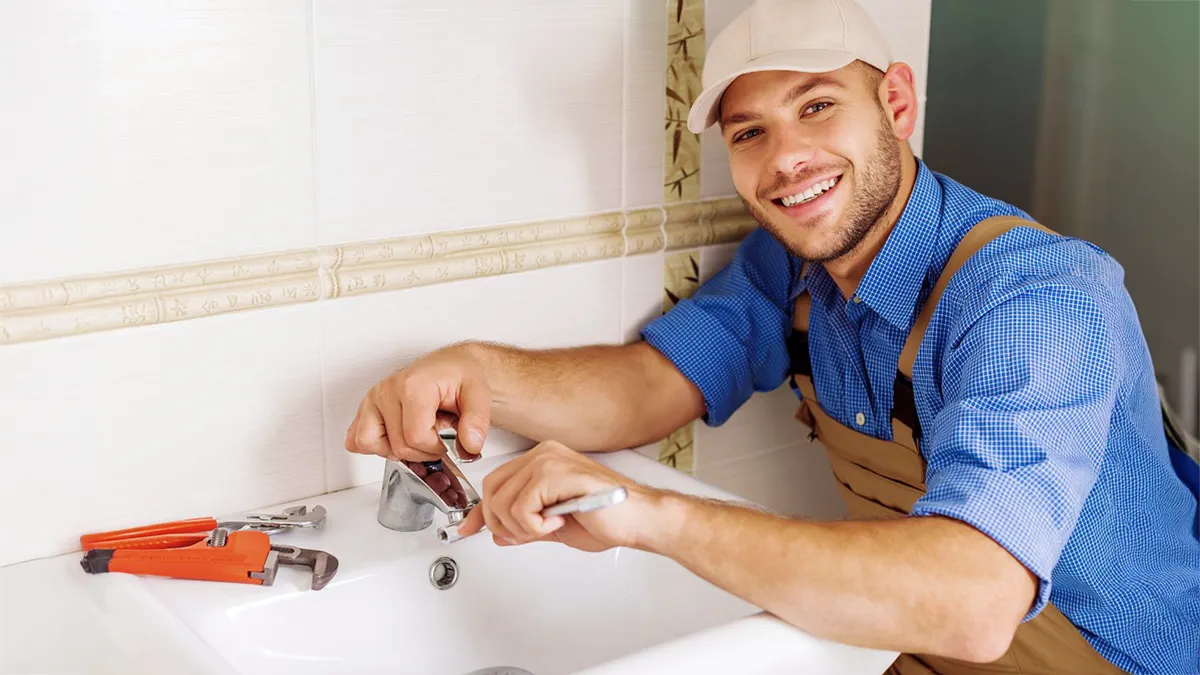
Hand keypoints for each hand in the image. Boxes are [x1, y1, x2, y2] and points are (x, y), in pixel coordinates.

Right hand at [344, 346, 489, 461]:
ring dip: (396, 449)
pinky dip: (376, 445)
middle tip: (437, 434)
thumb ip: (477, 422)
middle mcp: (387, 390)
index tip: (449, 439)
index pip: (416, 437)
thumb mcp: (478, 395)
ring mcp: (373, 398)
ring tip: (417, 435)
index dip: (436, 448)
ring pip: (370, 443)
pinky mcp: (367, 407)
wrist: (452, 366)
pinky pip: (356, 439)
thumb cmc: (460, 377)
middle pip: (397, 446)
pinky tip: (398, 436)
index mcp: (412, 385)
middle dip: (423, 451)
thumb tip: (469, 446)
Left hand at [457, 441, 661, 551]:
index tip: (470, 529)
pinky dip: (534, 526)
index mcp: (542, 460)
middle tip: (529, 534)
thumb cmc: (608, 520)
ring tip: (549, 527)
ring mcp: (550, 460)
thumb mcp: (553, 526)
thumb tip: (498, 532)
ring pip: (502, 501)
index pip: (495, 483)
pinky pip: (521, 507)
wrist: (639, 519)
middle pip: (492, 491)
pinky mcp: (557, 473)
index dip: (481, 511)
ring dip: (521, 528)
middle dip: (502, 523)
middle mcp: (543, 454)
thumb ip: (524, 525)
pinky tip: (558, 522)